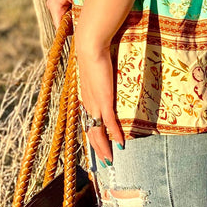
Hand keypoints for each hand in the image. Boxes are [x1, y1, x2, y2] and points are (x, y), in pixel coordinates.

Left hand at [75, 29, 124, 165]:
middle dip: (98, 148)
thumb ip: (99, 76)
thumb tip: (104, 74)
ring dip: (104, 147)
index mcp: (85, 98)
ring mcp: (94, 103)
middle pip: (91, 131)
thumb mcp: (95, 70)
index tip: (98, 146)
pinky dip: (115, 134)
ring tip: (110, 159)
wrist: (90, 46)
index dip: (93, 136)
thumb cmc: (93, 53)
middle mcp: (87, 104)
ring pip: (98, 131)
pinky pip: (109, 122)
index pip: (88, 122)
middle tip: (105, 161)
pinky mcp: (103, 100)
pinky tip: (121, 143)